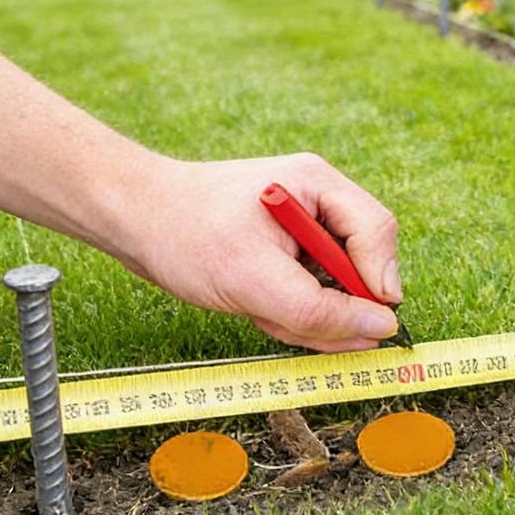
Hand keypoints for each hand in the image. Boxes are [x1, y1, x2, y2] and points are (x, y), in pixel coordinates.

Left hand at [122, 152, 401, 351]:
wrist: (134, 223)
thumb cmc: (186, 235)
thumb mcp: (253, 281)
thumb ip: (320, 309)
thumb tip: (380, 328)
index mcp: (319, 185)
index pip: (376, 231)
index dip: (377, 281)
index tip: (368, 325)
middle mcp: (320, 202)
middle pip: (362, 264)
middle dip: (329, 306)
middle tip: (286, 321)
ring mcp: (306, 228)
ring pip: (337, 288)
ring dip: (303, 315)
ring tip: (257, 309)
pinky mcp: (290, 251)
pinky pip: (312, 294)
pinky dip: (288, 313)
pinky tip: (254, 307)